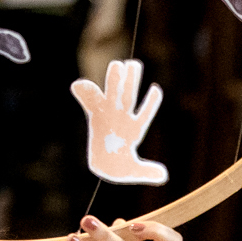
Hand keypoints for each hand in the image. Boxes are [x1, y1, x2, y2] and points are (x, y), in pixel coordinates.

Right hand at [70, 59, 168, 185]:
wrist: (106, 165)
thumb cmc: (122, 168)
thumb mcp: (135, 171)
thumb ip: (148, 172)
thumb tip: (164, 176)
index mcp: (135, 130)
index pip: (144, 114)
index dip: (150, 103)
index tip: (156, 89)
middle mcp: (123, 119)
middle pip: (128, 97)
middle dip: (131, 82)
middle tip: (135, 64)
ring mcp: (109, 115)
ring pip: (111, 94)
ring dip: (113, 80)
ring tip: (116, 65)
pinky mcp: (95, 116)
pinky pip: (89, 103)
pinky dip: (84, 94)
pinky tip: (77, 85)